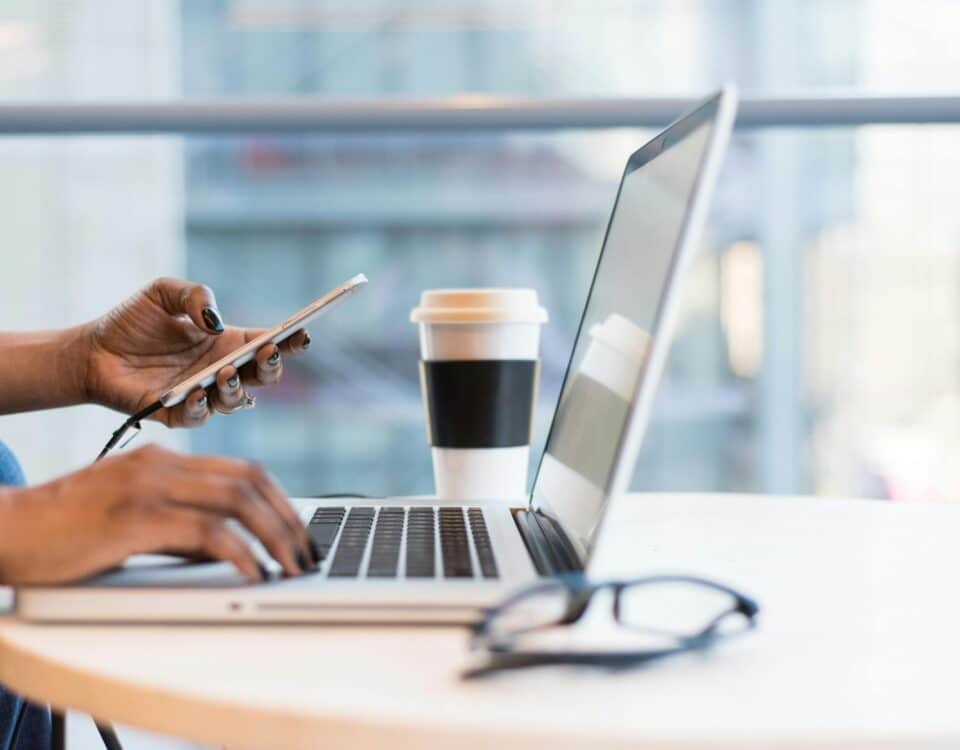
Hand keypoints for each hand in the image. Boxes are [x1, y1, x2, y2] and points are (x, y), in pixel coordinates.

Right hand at [0, 444, 316, 584]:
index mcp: (164, 460)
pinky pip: (205, 531)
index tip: (299, 531)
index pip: (243, 469)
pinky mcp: (133, 518)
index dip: (280, 500)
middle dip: (288, 519)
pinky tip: (253, 573)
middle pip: (250, 480)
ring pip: (236, 500)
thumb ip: (180, 525)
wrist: (4, 529)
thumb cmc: (65, 530)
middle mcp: (161, 465)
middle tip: (307, 553)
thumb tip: (229, 550)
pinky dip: (239, 553)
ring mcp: (148, 487)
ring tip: (291, 567)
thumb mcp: (133, 518)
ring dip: (274, 536)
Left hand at [81, 277, 310, 426]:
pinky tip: (196, 391)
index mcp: (226, 343)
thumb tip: (215, 321)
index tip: (301, 334)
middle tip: (267, 353)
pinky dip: (201, 407)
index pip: (267, 343)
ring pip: (236, 401)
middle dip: (272, 367)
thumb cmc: (132, 322)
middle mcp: (220, 371)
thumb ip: (194, 295)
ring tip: (225, 372)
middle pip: (262, 377)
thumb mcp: (163, 292)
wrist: (91, 351)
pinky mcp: (176, 414)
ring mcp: (202, 394)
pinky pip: (198, 417)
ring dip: (236, 388)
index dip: (289, 341)